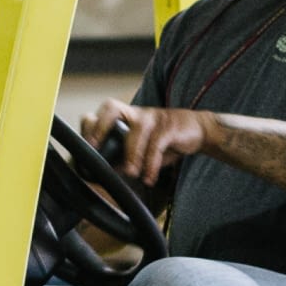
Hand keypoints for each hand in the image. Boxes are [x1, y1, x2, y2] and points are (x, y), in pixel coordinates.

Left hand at [83, 99, 208, 187]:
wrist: (198, 130)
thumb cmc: (166, 139)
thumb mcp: (144, 146)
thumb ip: (126, 155)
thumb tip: (106, 172)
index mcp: (128, 116)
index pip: (104, 111)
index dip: (92, 124)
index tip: (86, 145)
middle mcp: (137, 113)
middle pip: (112, 108)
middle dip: (100, 126)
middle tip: (95, 147)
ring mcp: (153, 117)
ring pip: (136, 132)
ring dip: (132, 155)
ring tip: (131, 173)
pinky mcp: (170, 127)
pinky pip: (157, 145)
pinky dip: (151, 164)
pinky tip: (150, 177)